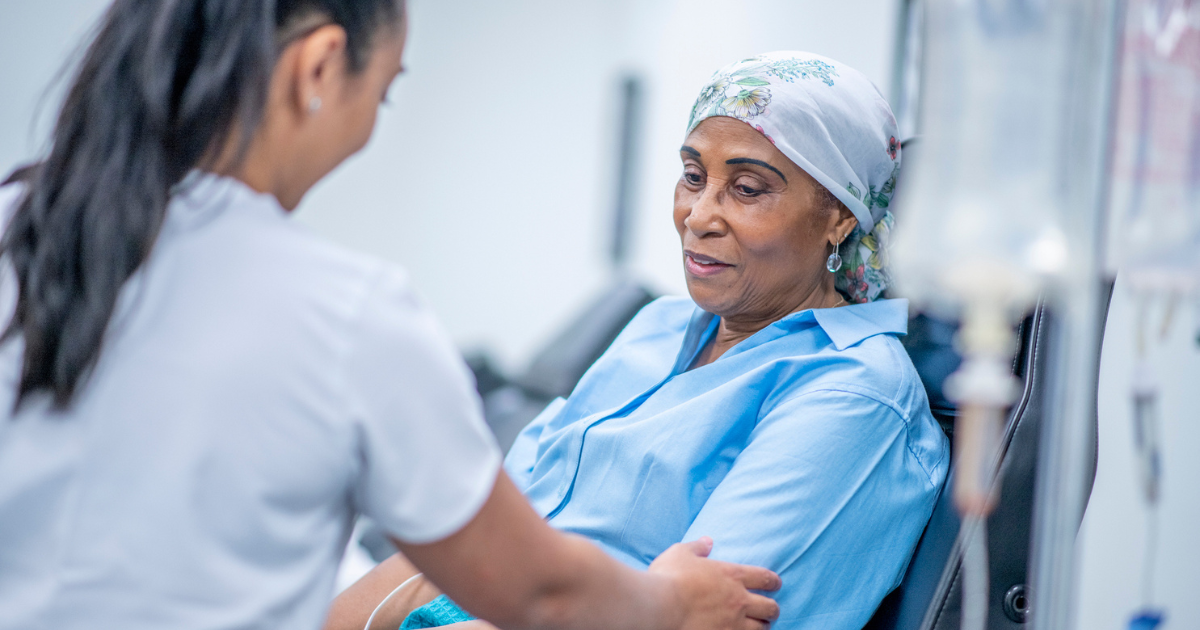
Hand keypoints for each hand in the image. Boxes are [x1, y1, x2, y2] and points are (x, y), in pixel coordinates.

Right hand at [649, 538, 780, 629]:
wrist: (659, 606)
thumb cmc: (668, 577)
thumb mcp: (680, 553)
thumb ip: (697, 547)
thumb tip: (707, 541)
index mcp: (731, 575)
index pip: (765, 578)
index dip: (774, 582)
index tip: (775, 584)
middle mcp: (738, 600)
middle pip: (770, 607)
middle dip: (772, 609)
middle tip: (769, 609)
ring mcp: (733, 623)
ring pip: (762, 629)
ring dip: (762, 627)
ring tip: (758, 626)